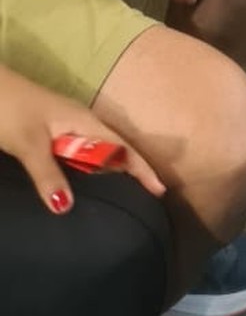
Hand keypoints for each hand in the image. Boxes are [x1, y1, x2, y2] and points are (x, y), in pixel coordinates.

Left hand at [0, 65, 163, 211]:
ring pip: (94, 152)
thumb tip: (66, 208)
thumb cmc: (11, 108)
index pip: (122, 147)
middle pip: (113, 149)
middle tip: (146, 198)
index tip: (160, 190)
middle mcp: (79, 122)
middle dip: (131, 170)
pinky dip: (87, 168)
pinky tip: (83, 181)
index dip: (141, 168)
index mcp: (83, 121)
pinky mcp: (50, 131)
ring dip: (108, 170)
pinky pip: (78, 153)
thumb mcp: (30, 143)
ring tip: (122, 194)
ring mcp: (64, 125)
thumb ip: (48, 174)